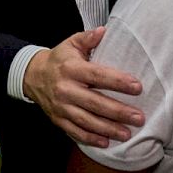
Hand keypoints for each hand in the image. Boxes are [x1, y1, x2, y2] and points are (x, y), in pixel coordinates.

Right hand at [23, 27, 143, 147]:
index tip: (137, 87)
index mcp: (71, 69)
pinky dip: (90, 139)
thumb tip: (104, 30)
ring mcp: (61, 107)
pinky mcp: (58, 120)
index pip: (97, 76)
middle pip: (95, 102)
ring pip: (87, 121)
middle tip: (139, 117)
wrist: (33, 76)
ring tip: (127, 133)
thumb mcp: (71, 43)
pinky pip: (75, 132)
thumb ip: (88, 38)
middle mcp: (66, 89)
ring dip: (108, 128)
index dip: (117, 82)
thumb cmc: (59, 59)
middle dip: (118, 111)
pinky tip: (106, 142)